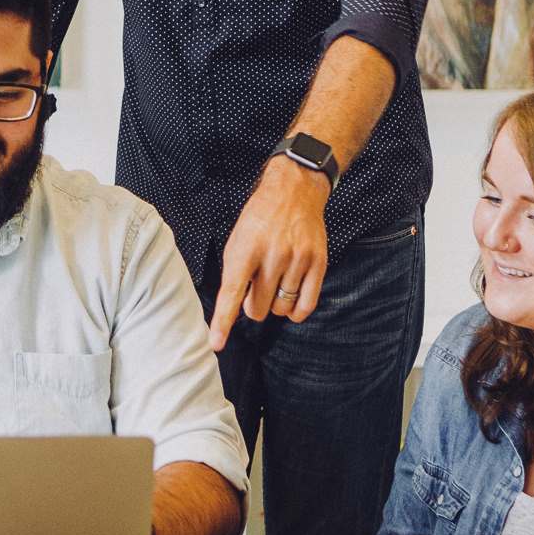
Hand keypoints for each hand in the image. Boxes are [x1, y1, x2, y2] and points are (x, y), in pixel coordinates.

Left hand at [208, 157, 329, 350]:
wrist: (293, 191)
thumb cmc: (260, 219)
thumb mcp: (237, 240)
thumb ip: (235, 274)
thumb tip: (236, 309)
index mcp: (245, 249)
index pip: (231, 293)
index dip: (223, 321)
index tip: (216, 343)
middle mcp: (272, 255)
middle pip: (258, 308)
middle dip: (253, 306)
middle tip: (255, 288)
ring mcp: (297, 259)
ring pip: (281, 308)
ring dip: (275, 304)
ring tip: (274, 284)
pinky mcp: (318, 262)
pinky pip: (306, 304)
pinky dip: (296, 311)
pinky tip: (290, 300)